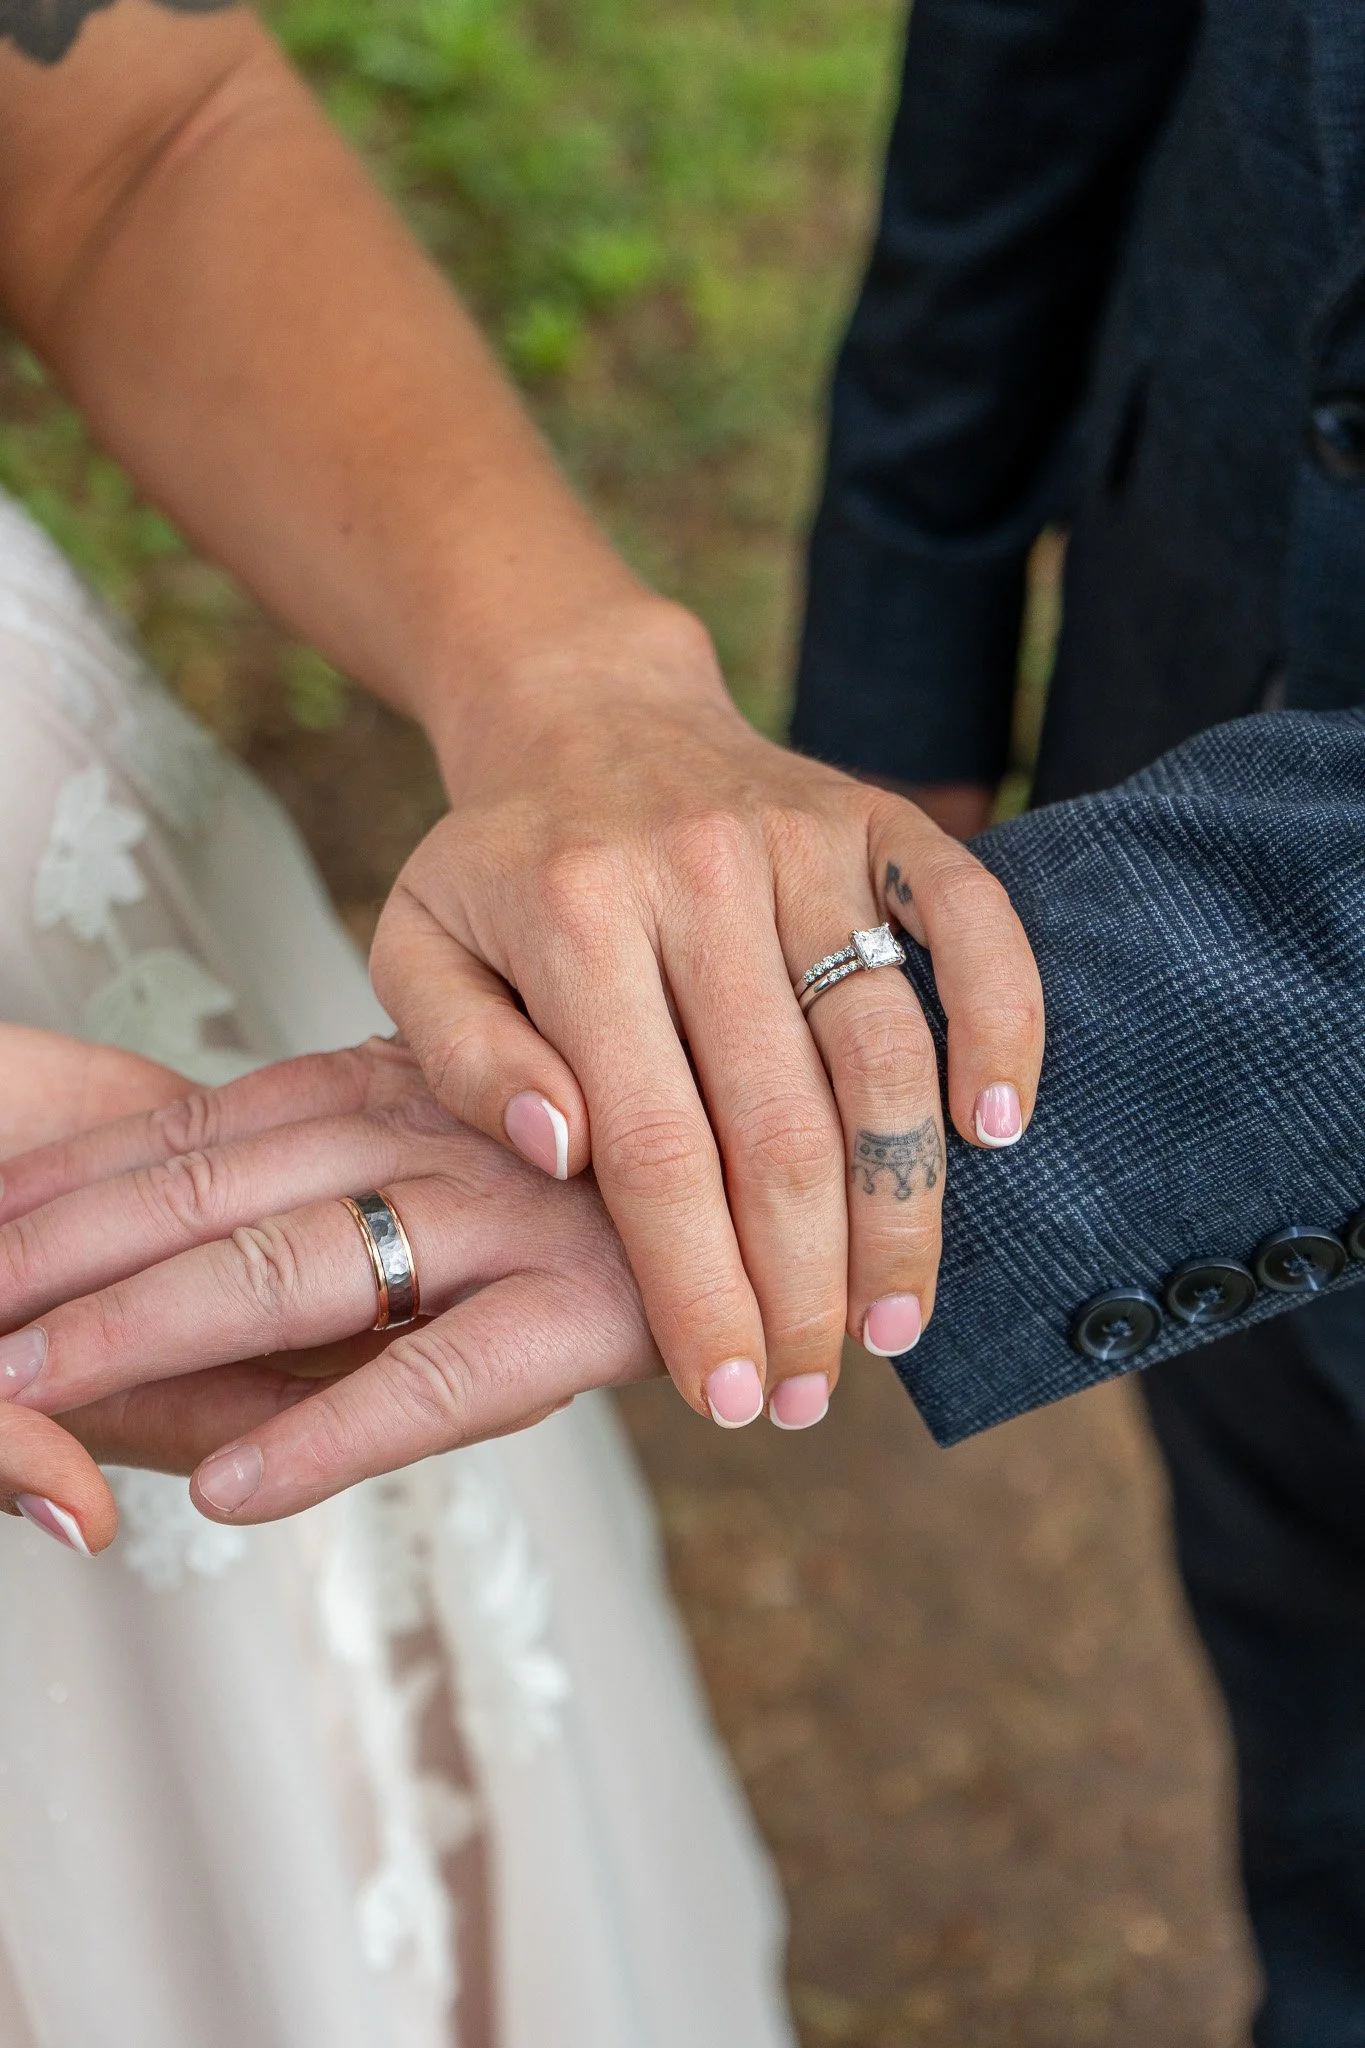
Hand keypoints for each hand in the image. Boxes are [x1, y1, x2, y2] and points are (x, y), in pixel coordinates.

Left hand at [0, 1037, 660, 1532]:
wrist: (800, 1155)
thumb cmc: (619, 1148)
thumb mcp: (475, 1111)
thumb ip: (354, 1142)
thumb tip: (202, 1215)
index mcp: (391, 1081)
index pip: (194, 1126)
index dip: (71, 1175)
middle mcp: (432, 1128)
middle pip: (210, 1191)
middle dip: (61, 1254)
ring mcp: (504, 1213)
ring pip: (293, 1268)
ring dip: (143, 1327)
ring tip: (25, 1385)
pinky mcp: (583, 1308)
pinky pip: (435, 1374)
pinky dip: (328, 1434)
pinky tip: (233, 1488)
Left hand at [373, 609, 1044, 1427]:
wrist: (588, 711)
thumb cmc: (503, 866)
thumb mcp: (416, 949)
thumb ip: (461, 1057)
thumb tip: (559, 1150)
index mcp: (574, 916)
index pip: (650, 1146)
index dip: (697, 1285)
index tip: (731, 1394)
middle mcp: (698, 873)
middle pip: (779, 1123)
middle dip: (805, 1286)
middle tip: (816, 1397)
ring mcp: (803, 842)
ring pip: (883, 1050)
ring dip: (905, 1205)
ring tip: (897, 1323)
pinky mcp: (882, 821)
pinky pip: (974, 925)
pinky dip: (1005, 1025)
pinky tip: (999, 1132)